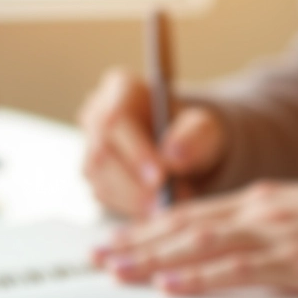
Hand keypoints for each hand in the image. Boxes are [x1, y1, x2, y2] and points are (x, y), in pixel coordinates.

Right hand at [77, 69, 225, 216]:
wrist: (187, 149)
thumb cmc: (193, 131)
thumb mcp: (206, 127)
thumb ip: (195, 137)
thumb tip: (173, 157)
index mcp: (121, 89)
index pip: (116, 120)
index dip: (135, 151)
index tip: (161, 177)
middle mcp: (97, 116)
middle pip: (101, 155)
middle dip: (134, 186)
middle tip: (165, 205)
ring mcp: (91, 147)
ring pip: (99, 180)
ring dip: (133, 201)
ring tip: (169, 206)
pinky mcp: (94, 176)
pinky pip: (104, 198)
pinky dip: (130, 209)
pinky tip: (156, 209)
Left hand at [94, 181, 297, 295]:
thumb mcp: (292, 214)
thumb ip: (252, 224)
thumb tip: (211, 241)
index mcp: (256, 199)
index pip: (189, 212)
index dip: (147, 227)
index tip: (114, 239)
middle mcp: (258, 211)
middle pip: (184, 226)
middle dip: (136, 243)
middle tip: (98, 257)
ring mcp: (276, 234)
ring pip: (201, 244)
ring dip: (155, 259)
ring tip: (119, 271)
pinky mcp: (297, 262)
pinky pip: (239, 270)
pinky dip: (201, 279)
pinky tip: (172, 286)